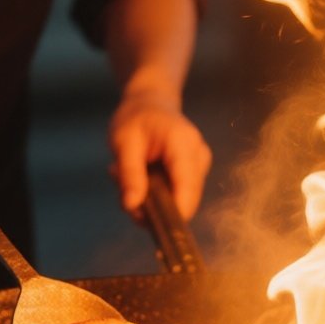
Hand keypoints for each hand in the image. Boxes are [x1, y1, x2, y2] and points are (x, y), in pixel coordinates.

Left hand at [107, 89, 211, 222]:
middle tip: (123, 190)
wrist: (151, 101)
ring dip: (152, 199)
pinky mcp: (196, 171)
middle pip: (186, 199)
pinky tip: (141, 177)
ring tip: (128, 178)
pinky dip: (158, 193)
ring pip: (181, 200)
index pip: (187, 189)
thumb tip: (132, 206)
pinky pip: (178, 193)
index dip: (172, 215)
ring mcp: (201, 163)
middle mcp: (199, 155)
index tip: (145, 222)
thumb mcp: (123, 142)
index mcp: (183, 144)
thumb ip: (129, 174)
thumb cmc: (135, 117)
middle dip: (153, 205)